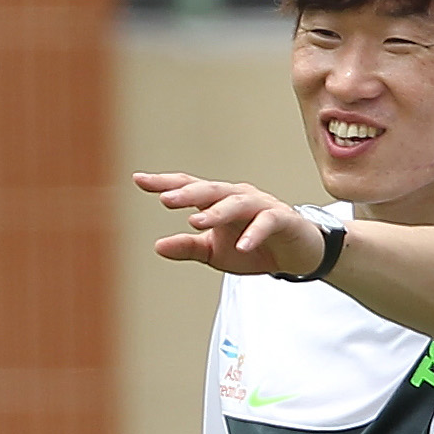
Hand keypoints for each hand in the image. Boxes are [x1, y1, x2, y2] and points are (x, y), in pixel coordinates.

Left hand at [135, 172, 328, 280]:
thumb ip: (188, 247)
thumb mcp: (215, 253)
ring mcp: (261, 205)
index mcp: (218, 201)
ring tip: (196, 222)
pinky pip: (267, 222)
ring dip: (216, 212)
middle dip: (187, 193)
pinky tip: (242, 247)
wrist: (295, 254)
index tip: (138, 179)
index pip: (189, 187)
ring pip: (236, 202)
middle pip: (210, 190)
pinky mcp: (282, 219)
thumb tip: (158, 246)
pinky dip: (254, 234)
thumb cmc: (253, 247)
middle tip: (165, 199)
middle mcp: (238, 196)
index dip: (164, 183)